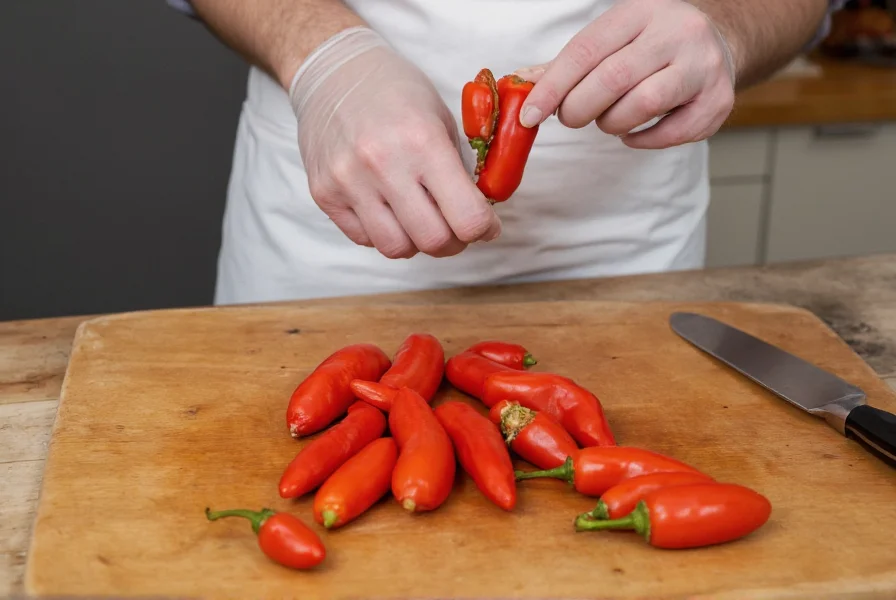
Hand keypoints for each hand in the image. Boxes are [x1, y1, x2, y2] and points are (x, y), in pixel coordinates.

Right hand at [289, 27, 500, 258]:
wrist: (333, 72)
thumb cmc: (395, 92)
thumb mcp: (441, 119)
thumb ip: (459, 171)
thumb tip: (478, 216)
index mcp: (423, 142)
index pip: (467, 216)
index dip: (484, 229)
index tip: (486, 226)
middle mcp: (383, 165)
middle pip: (432, 241)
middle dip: (453, 243)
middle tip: (456, 229)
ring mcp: (348, 182)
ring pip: (395, 249)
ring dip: (416, 243)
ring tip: (420, 220)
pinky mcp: (324, 193)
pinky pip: (363, 238)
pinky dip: (383, 233)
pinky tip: (389, 209)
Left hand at [515, 0, 736, 148]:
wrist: (718, 43)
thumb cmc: (651, 44)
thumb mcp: (611, 39)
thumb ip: (568, 64)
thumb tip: (521, 84)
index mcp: (640, 12)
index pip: (586, 51)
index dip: (553, 87)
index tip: (529, 114)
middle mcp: (676, 34)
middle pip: (613, 80)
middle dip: (579, 108)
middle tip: (571, 118)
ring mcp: (703, 67)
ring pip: (642, 106)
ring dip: (611, 124)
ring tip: (608, 120)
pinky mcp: (717, 102)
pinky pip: (668, 134)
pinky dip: (640, 141)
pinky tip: (632, 132)